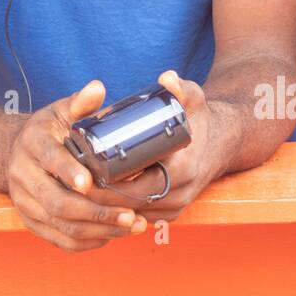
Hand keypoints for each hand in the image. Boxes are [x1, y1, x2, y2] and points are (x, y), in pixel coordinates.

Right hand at [2, 79, 148, 252]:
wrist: (12, 153)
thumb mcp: (59, 111)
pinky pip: (60, 240)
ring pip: (62, 226)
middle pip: (58, 202)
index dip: (69, 172)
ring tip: (132, 225)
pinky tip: (113, 235)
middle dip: (97, 212)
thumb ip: (80, 102)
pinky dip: (88, 242)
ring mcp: (25, 203)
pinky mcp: (32, 222)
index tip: (91, 183)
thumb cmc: (47, 132)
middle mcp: (23, 176)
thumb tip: (98, 88)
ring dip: (99, 230)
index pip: (50, 160)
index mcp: (32, 144)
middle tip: (130, 214)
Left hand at [87, 70, 236, 224]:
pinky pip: (140, 217)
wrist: (223, 143)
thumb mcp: (194, 99)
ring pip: (132, 214)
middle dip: (99, 197)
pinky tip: (97, 201)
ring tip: (78, 191)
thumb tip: (166, 78)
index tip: (82, 174)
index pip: (135, 187)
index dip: (107, 186)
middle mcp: (179, 195)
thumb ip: (181, 87)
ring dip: (106, 207)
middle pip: (129, 204)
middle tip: (72, 182)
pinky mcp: (171, 213)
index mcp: (181, 170)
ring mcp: (175, 207)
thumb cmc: (201, 120)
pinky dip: (119, 211)